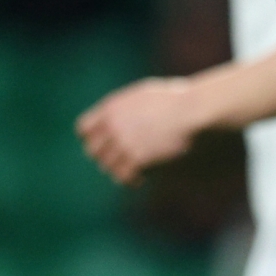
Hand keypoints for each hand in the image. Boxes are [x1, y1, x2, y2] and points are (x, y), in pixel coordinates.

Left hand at [76, 77, 202, 184]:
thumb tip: (124, 117)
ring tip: (135, 171)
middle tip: (122, 160)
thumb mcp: (143, 96)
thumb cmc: (175, 100)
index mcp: (110, 108)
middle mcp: (111, 126)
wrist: (191, 111)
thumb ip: (126, 108)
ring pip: (108, 167)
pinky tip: (144, 177)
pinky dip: (133, 179)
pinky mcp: (136, 159)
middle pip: (93, 151)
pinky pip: (125, 177)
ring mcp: (122, 143)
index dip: (94, 138)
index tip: (106, 144)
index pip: (83, 130)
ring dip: (121, 169)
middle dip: (106, 156)